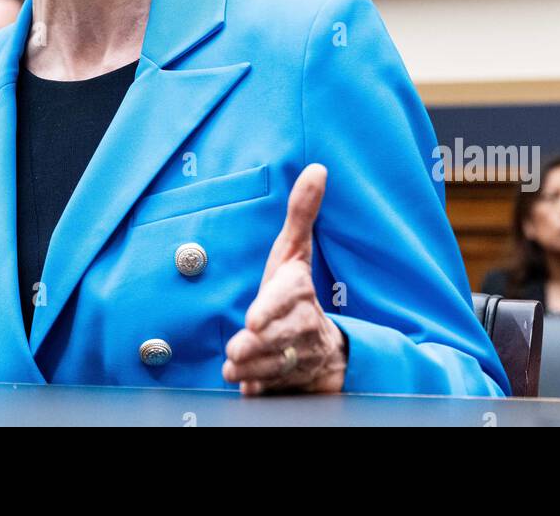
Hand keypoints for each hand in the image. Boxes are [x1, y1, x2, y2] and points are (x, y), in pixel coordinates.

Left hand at [222, 164, 347, 394]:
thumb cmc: (297, 293)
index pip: (288, 301)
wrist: (325, 349)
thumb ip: (301, 214)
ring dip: (253, 369)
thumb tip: (317, 169)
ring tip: (234, 368)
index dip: (271, 311)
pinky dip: (261, 390)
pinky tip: (247, 389)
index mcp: (299, 293)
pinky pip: (276, 390)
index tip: (252, 320)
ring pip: (275, 366)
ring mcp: (297, 359)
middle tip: (236, 350)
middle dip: (258, 346)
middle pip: (280, 338)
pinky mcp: (290, 384)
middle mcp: (302, 327)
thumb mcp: (295, 253)